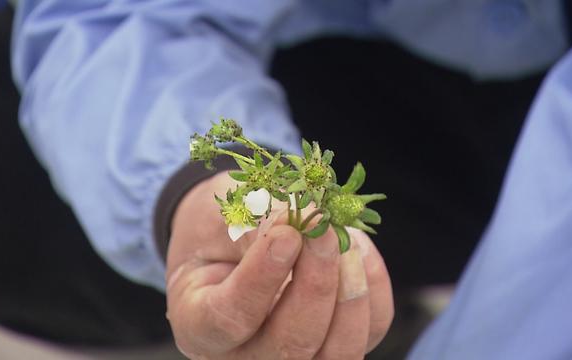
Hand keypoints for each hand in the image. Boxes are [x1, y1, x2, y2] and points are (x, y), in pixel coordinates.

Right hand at [166, 172, 393, 358]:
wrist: (235, 238)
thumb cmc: (219, 228)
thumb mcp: (220, 217)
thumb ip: (256, 222)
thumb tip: (310, 221)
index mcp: (198, 324)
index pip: (230, 319)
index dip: (261, 279)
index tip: (285, 234)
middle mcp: (243, 355)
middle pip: (290, 344)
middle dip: (315, 283)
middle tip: (322, 228)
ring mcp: (293, 356)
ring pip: (337, 352)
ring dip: (349, 291)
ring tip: (342, 238)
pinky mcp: (336, 343)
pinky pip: (370, 331)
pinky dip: (373, 288)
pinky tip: (357, 248)